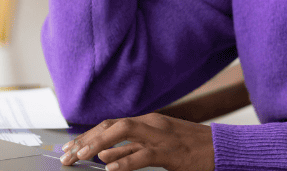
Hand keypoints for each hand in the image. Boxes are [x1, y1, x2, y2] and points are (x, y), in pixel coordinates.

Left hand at [60, 112, 214, 170]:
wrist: (219, 148)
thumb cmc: (189, 148)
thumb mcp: (159, 144)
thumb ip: (133, 148)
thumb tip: (104, 155)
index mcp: (148, 121)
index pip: (111, 123)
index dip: (88, 135)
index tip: (70, 147)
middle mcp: (151, 123)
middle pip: (112, 125)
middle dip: (87, 139)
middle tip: (67, 156)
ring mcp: (160, 136)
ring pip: (124, 132)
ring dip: (98, 145)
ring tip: (80, 157)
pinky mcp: (170, 152)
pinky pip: (143, 155)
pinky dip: (125, 161)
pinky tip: (109, 168)